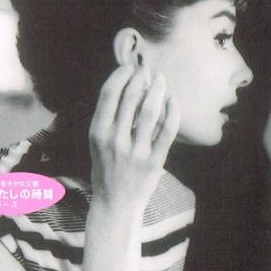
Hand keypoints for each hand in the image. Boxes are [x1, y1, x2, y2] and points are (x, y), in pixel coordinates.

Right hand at [88, 64, 179, 211]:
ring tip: (162, 80)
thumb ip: (109, 118)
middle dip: (141, 79)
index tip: (130, 67)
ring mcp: (135, 152)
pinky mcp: (154, 162)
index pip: (108, 95)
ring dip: (157, 90)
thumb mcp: (97, 143)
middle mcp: (114, 140)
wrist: (115, 204)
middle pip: (130, 98)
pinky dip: (172, 112)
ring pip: (149, 111)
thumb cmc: (107, 169)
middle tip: (149, 71)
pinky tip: (174, 102)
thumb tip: (127, 86)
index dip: (121, 75)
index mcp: (97, 132)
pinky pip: (167, 131)